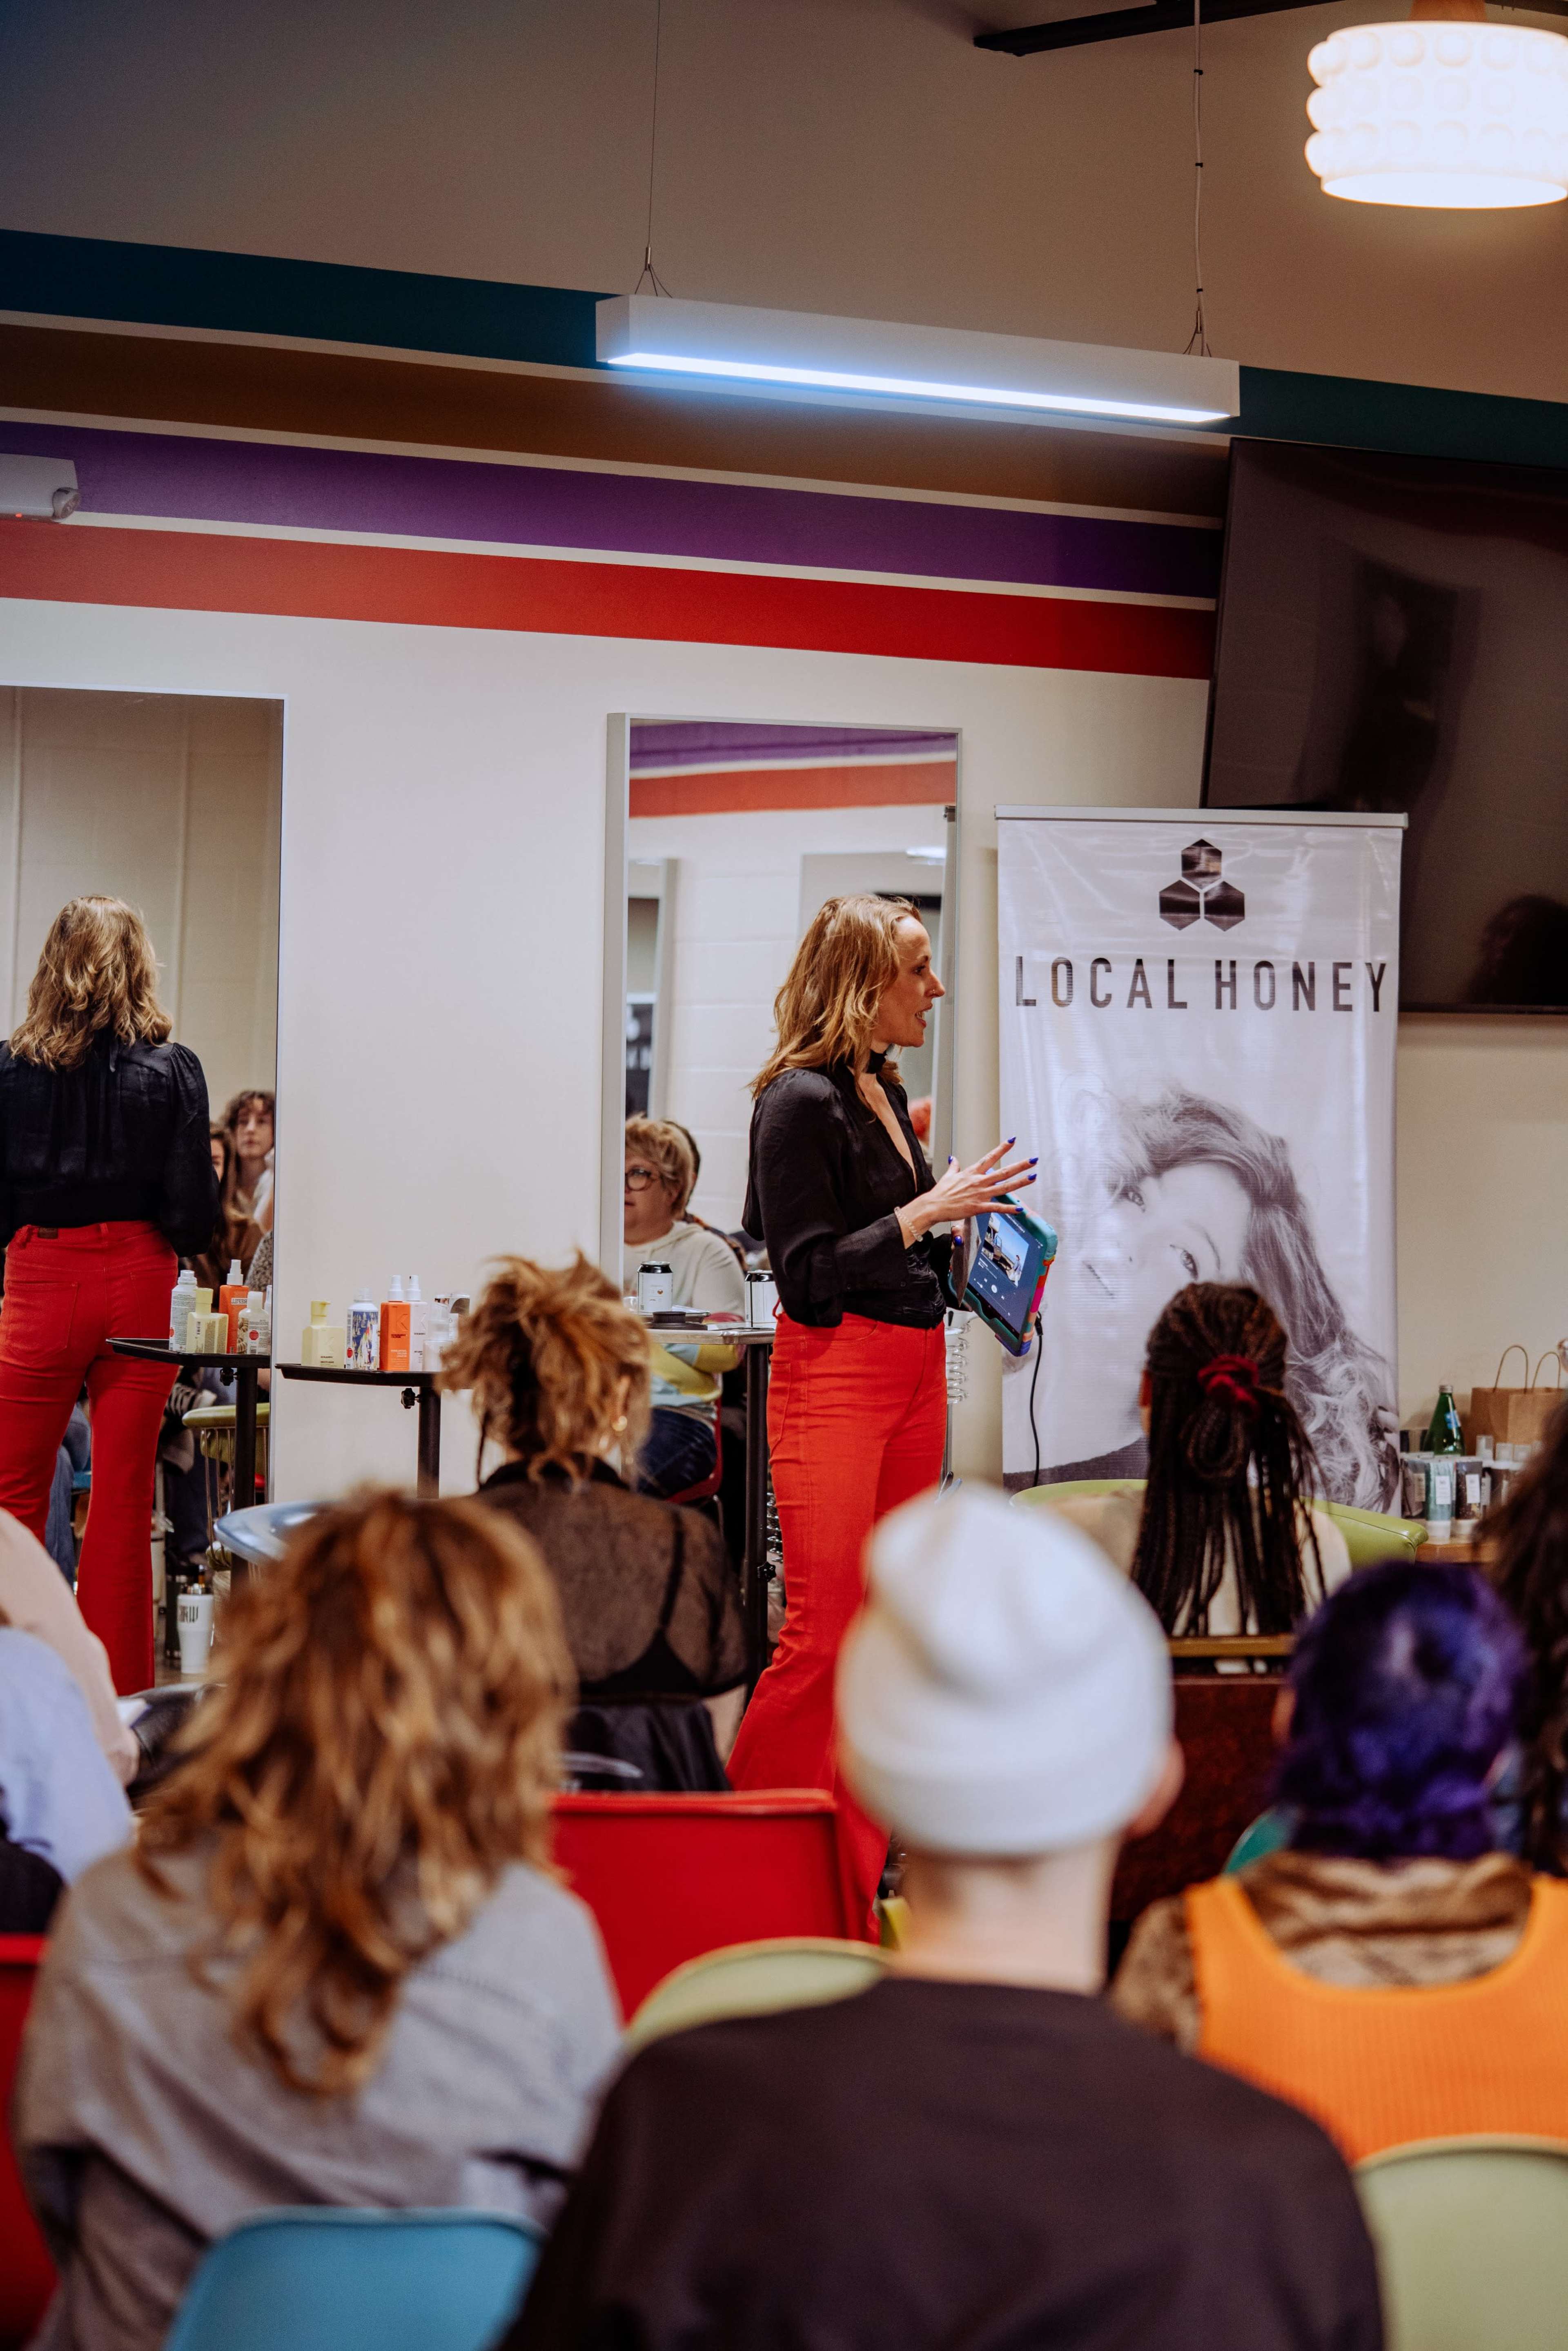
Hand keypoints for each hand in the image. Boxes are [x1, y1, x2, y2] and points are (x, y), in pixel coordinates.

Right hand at [899, 1139, 1037, 1242]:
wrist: (933, 1206)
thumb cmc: (940, 1192)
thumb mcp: (948, 1176)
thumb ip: (954, 1167)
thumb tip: (954, 1158)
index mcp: (972, 1173)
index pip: (990, 1157)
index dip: (1002, 1148)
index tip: (1013, 1140)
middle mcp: (979, 1181)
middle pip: (1003, 1172)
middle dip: (1020, 1165)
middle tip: (1033, 1160)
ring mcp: (980, 1194)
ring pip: (1005, 1187)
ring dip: (1020, 1182)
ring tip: (1033, 1177)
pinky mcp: (979, 1207)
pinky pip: (997, 1208)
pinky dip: (1009, 1209)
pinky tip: (1020, 1209)